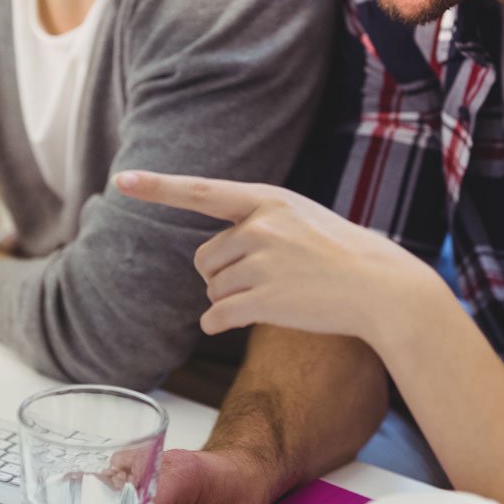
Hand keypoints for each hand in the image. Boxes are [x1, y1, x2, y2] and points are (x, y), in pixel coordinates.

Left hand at [114, 170, 447, 344]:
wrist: (381, 286)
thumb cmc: (342, 255)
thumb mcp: (302, 218)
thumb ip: (259, 222)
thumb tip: (211, 260)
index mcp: (268, 199)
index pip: (202, 192)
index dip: (159, 187)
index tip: (123, 180)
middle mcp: (260, 226)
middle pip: (204, 258)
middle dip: (223, 274)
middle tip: (264, 279)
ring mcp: (263, 262)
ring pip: (212, 288)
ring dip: (230, 298)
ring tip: (272, 296)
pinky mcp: (265, 299)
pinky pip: (217, 315)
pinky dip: (220, 322)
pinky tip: (239, 322)